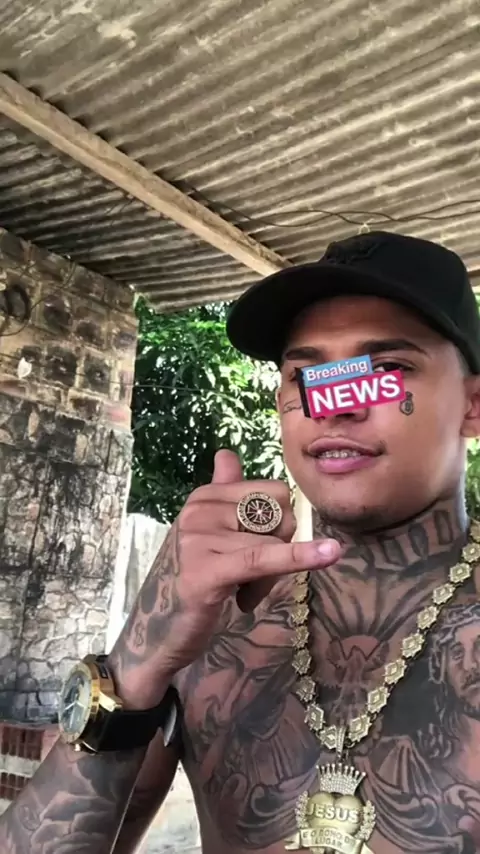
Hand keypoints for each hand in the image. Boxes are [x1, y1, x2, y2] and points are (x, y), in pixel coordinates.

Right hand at [109, 450, 341, 707]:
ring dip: (270, 579)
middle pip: (279, 516)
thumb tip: (226, 453)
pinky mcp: (206, 572)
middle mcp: (198, 511)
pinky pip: (264, 558)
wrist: (162, 632)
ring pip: (273, 544)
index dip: (279, 524)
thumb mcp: (213, 531)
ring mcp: (198, 539)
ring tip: (240, 595)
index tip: (257, 549)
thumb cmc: (197, 580)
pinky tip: (328, 553)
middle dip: (278, 549)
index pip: (275, 493)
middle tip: (248, 578)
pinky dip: (298, 557)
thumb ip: (224, 491)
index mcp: (204, 496)